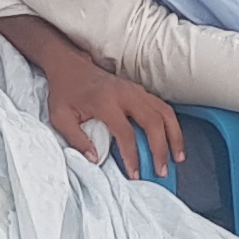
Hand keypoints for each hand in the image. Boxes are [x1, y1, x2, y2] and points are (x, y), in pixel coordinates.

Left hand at [39, 56, 186, 174]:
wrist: (69, 65)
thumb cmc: (64, 92)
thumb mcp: (60, 117)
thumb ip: (77, 139)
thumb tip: (96, 160)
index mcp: (104, 102)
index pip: (126, 132)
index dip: (133, 155)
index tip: (135, 174)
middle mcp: (124, 94)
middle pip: (153, 122)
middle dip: (160, 148)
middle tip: (162, 171)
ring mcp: (135, 89)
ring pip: (164, 112)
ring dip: (174, 136)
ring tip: (178, 158)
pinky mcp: (139, 89)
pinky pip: (162, 106)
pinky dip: (172, 124)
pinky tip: (173, 140)